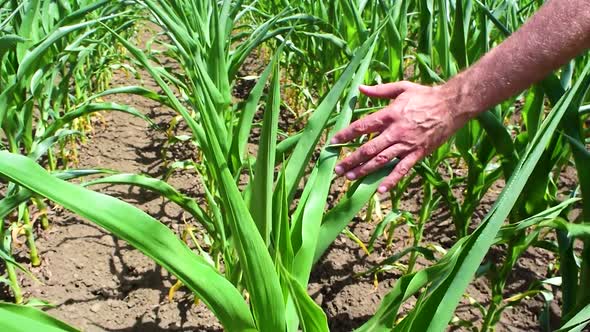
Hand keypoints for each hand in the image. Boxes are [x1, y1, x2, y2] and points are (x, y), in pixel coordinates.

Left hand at [331, 81, 467, 193]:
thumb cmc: (426, 95)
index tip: (333, 141)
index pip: (362, 126)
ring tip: (350, 178)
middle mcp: (396, 131)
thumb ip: (380, 91)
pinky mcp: (418, 153)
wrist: (453, 105)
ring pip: (381, 160)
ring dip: (364, 171)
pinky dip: (391, 180)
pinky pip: (402, 169)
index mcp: (390, 114)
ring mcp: (407, 144)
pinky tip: (380, 190)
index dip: (346, 134)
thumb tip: (360, 88)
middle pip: (368, 148)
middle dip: (351, 160)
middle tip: (337, 169)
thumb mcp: (402, 88)